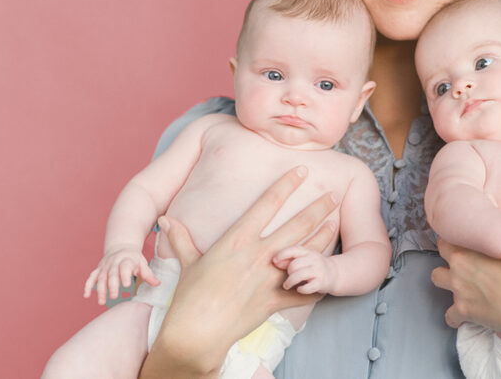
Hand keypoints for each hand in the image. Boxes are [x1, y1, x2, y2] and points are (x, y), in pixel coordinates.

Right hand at [83, 246, 158, 304]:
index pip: (125, 266)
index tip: (126, 285)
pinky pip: (91, 277)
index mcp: (126, 259)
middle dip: (112, 285)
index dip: (125, 274)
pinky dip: (88, 286)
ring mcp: (105, 266)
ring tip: (102, 302)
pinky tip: (86, 295)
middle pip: (112, 273)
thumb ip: (148, 274)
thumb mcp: (142, 263)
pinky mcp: (99, 269)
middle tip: (113, 296)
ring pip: (101, 277)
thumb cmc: (134, 258)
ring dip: (100, 289)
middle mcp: (114, 262)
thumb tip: (157, 284)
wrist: (121, 247)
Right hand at [139, 167, 338, 378]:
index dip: (287, 184)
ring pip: (306, 253)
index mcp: (236, 240)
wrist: (198, 331)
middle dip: (318, 207)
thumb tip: (164, 219)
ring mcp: (270, 278)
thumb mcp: (187, 262)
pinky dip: (317, 283)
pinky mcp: (276, 301)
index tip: (302, 169)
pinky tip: (327, 273)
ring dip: (324, 237)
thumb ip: (180, 238)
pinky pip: (304, 291)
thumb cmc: (190, 296)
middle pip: (297, 225)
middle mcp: (258, 255)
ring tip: (336, 222)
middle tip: (334, 194)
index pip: (267, 204)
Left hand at [274, 247, 337, 294]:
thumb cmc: (313, 266)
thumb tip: (274, 262)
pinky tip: (299, 289)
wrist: (334, 274)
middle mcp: (314, 259)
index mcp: (308, 252)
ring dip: (290, 282)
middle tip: (287, 276)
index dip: (282, 255)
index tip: (274, 261)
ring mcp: (318, 271)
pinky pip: (308, 287)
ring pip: (300, 275)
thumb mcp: (303, 259)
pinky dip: (301, 289)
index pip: (293, 250)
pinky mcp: (321, 283)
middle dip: (288, 272)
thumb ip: (289, 259)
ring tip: (287, 285)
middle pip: (295, 264)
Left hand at [432, 240, 500, 334]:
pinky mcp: (463, 310)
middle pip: (441, 253)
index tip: (463, 246)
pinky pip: (449, 315)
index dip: (457, 242)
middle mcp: (461, 266)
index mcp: (473, 250)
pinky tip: (465, 317)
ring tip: (460, 286)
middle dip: (449, 256)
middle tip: (462, 263)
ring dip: (447, 282)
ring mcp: (459, 288)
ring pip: (437, 277)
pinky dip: (456, 317)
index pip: (451, 237)